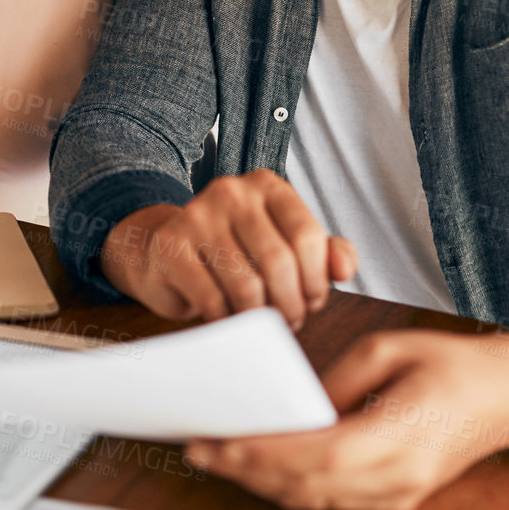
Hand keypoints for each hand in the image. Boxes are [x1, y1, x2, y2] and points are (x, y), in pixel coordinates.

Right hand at [98, 170, 357, 328]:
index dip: (317, 280)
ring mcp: (197, 215)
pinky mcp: (170, 245)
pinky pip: (212, 299)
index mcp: (267, 185)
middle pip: (279, 262)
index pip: (307, 235)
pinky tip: (227, 318)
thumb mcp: (285, 245)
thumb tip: (343, 268)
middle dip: (291, 305)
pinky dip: (226, 320)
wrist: (165, 254)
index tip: (312, 301)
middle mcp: (231, 191)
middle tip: (290, 321)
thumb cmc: (235, 253)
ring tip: (260, 323)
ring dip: (260, 318)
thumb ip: (326, 253)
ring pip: (247, 285)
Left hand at [184, 328, 508, 509]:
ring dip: (262, 482)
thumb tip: (294, 407)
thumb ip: (336, 382)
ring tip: (218, 457)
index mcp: (401, 434)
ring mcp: (400, 494)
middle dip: (247, 469)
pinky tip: (260, 469)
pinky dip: (290, 487)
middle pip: (308, 485)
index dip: (265, 454)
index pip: (318, 456)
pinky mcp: (397, 499)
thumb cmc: (453, 362)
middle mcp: (400, 476)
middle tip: (198, 448)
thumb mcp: (388, 348)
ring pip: (315, 500)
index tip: (220, 441)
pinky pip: (332, 501)